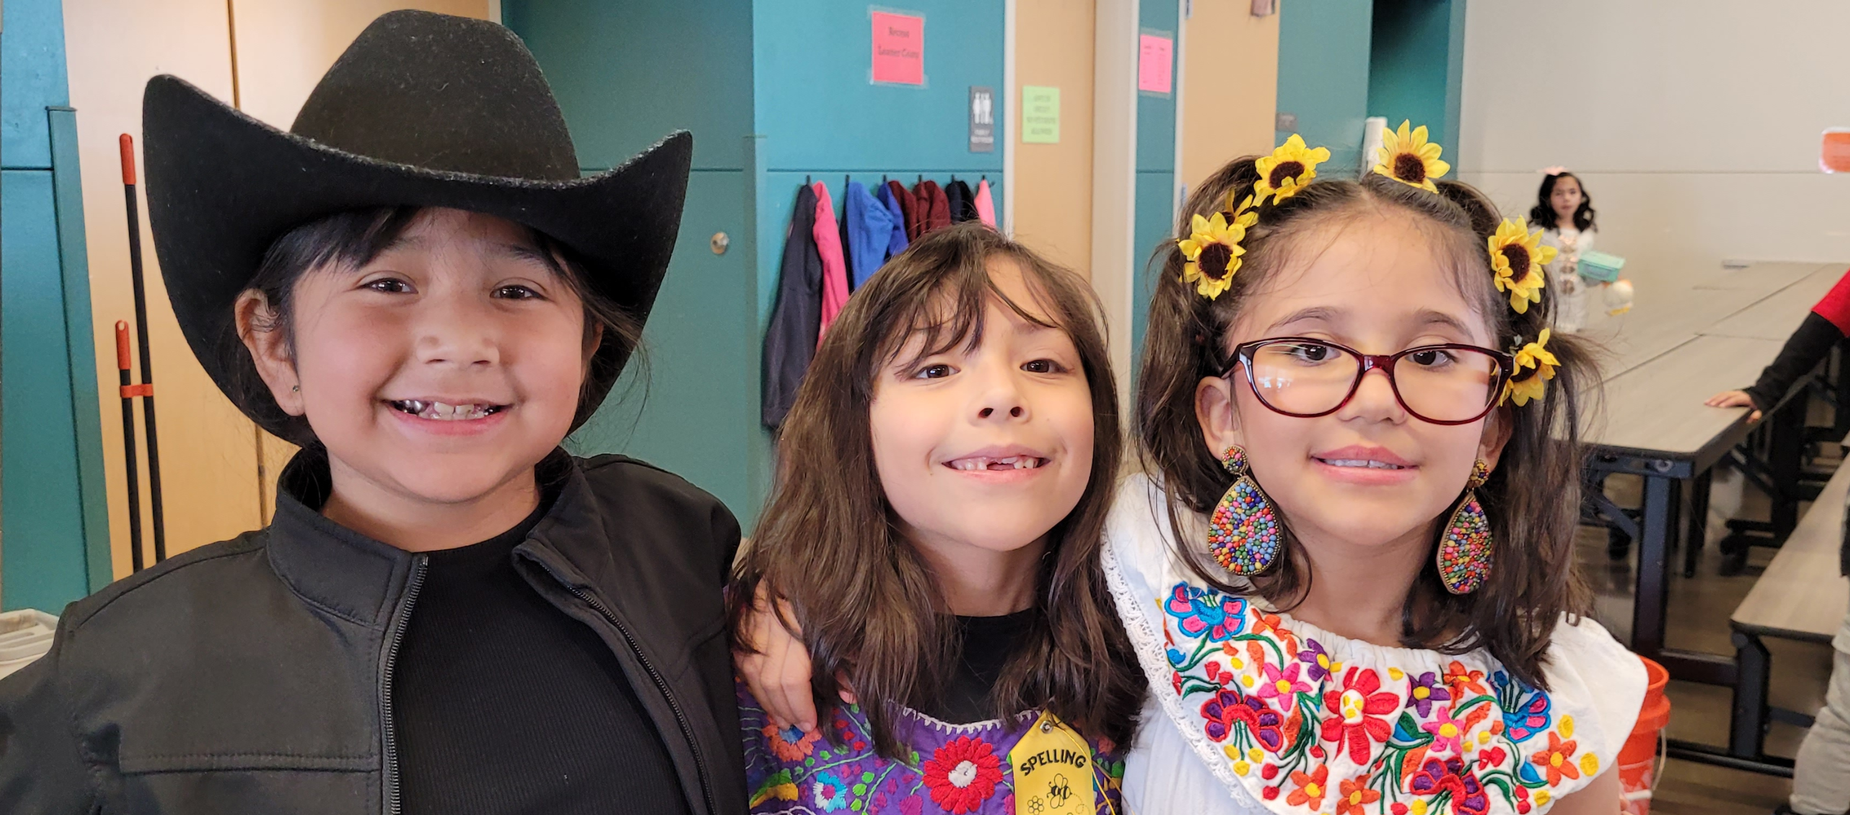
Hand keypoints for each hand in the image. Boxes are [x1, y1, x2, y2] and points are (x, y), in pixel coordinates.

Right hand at [733, 583, 853, 731]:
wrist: (806, 542)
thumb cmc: (835, 580)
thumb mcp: (850, 617)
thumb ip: (848, 656)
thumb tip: (849, 694)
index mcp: (801, 622)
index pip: (791, 677)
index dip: (800, 705)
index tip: (810, 724)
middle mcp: (773, 623)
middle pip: (769, 679)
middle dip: (783, 708)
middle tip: (796, 725)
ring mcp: (753, 619)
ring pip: (751, 670)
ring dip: (765, 699)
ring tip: (780, 717)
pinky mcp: (743, 614)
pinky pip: (741, 655)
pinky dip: (750, 678)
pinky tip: (762, 692)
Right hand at [1705, 390, 1761, 422]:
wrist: (1760, 395)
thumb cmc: (1758, 405)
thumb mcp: (1760, 410)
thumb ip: (1756, 415)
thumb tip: (1751, 419)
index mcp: (1745, 397)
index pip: (1735, 399)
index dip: (1728, 403)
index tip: (1721, 406)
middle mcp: (1739, 393)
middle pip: (1726, 395)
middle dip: (1718, 400)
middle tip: (1710, 405)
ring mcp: (1734, 392)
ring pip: (1722, 394)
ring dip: (1714, 398)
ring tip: (1706, 403)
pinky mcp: (1731, 393)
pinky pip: (1721, 394)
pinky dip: (1714, 397)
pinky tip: (1708, 401)